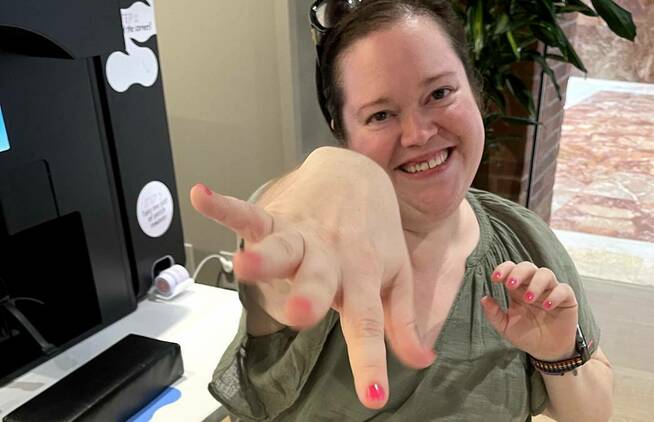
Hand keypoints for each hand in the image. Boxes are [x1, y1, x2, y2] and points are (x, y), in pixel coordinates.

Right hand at [190, 147, 434, 408]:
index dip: (370, 361)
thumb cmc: (375, 235)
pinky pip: (250, 213)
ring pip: (283, 247)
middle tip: (301, 314)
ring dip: (264, 256)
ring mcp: (302, 236)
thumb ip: (402, 321)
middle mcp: (331, 257)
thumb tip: (420, 362)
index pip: (368, 323)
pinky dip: (226, 207)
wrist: (358, 175)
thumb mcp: (396, 277)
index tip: (373, 397)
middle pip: (319, 279)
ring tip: (243, 264)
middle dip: (309, 296)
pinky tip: (203, 197)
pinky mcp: (277, 218)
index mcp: (362, 277)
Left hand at [480, 261, 578, 360]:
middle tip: (510, 285)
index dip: (503, 269)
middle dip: (518, 272)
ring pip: (545, 273)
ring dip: (536, 283)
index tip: (495, 278)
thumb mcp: (506, 327)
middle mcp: (533, 285)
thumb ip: (494, 314)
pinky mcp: (566, 299)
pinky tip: (547, 306)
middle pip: (527, 266)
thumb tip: (484, 298)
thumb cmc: (525, 335)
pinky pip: (563, 289)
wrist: (546, 351)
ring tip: (529, 299)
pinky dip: (555, 295)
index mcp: (517, 289)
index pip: (511, 269)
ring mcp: (550, 290)